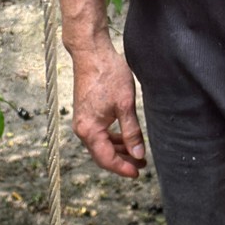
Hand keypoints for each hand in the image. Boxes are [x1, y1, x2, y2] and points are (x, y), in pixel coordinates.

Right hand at [70, 38, 145, 176]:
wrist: (91, 52)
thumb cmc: (108, 74)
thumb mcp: (125, 105)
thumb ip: (131, 132)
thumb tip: (138, 153)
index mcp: (90, 130)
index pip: (107, 159)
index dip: (123, 168)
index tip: (138, 172)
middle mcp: (82, 130)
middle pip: (103, 156)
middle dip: (122, 161)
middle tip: (141, 164)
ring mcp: (82, 123)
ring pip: (101, 146)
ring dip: (118, 151)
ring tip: (137, 152)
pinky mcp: (85, 115)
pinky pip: (99, 135)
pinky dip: (112, 139)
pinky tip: (125, 139)